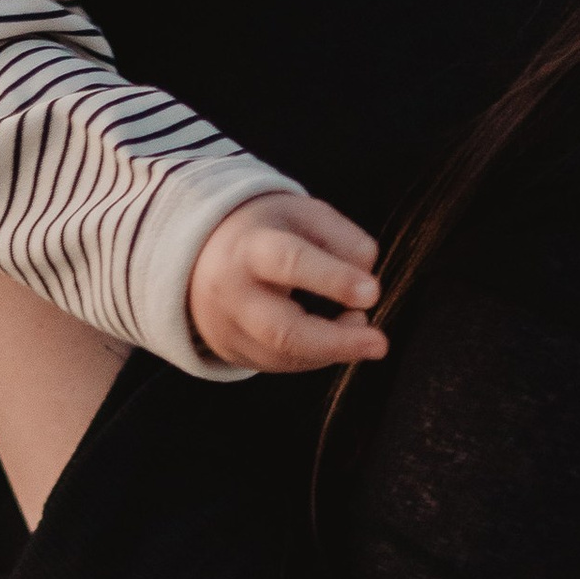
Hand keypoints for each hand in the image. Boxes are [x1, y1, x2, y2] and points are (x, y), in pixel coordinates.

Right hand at [185, 192, 385, 377]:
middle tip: (379, 342)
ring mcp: (229, 329)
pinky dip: (316, 356)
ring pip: (284, 356)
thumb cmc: (265, 233)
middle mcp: (232, 293)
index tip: (372, 293)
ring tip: (362, 332)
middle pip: (281, 330)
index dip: (333, 280)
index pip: (289, 263)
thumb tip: (367, 274)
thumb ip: (341, 237)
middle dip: (335, 341)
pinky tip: (336, 339)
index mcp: (250, 247)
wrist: (200, 254)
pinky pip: (281, 365)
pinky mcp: (234, 353)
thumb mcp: (302, 214)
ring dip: (332, 350)